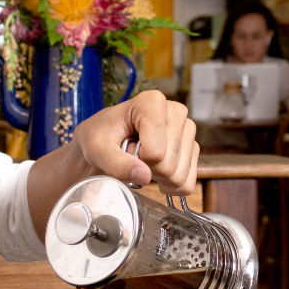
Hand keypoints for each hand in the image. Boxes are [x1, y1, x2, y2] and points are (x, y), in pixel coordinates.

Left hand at [71, 90, 198, 194]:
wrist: (104, 142)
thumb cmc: (99, 139)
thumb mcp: (96, 150)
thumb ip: (116, 163)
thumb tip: (145, 176)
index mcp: (152, 102)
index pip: (155, 152)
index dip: (137, 159)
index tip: (125, 148)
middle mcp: (176, 112)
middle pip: (168, 164)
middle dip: (147, 169)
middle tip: (132, 157)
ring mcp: (187, 130)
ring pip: (179, 176)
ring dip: (157, 177)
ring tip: (142, 161)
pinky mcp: (192, 148)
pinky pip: (188, 183)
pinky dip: (170, 186)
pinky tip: (156, 174)